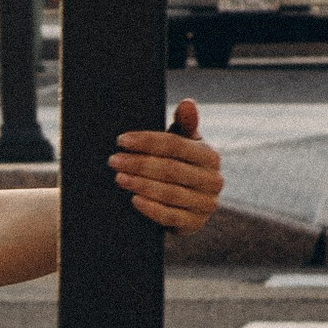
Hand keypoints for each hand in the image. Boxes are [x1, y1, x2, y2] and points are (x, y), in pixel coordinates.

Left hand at [112, 98, 222, 234]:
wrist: (181, 204)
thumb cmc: (178, 166)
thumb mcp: (181, 144)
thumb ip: (184, 124)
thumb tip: (188, 102)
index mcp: (211, 156)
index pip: (176, 145)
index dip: (148, 142)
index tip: (122, 140)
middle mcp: (214, 180)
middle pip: (171, 169)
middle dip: (139, 164)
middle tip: (113, 160)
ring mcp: (207, 204)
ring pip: (170, 192)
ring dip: (141, 185)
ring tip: (119, 178)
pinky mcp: (195, 224)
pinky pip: (171, 216)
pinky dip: (151, 208)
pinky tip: (134, 200)